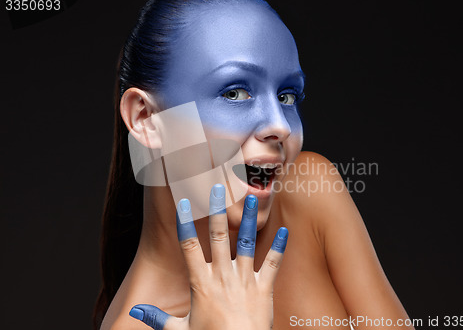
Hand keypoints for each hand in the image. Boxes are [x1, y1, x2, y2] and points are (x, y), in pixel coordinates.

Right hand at [129, 184, 288, 329]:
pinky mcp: (264, 289)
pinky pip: (272, 264)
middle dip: (218, 211)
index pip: (189, 247)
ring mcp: (245, 281)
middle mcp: (223, 277)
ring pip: (247, 243)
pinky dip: (279, 247)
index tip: (183, 203)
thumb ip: (158, 317)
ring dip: (248, 219)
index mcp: (201, 284)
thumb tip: (135, 311)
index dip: (185, 224)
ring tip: (251, 197)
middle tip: (218, 188)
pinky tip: (284, 230)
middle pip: (219, 237)